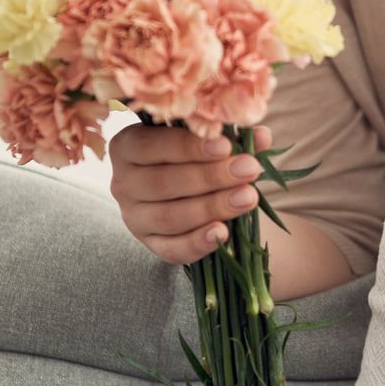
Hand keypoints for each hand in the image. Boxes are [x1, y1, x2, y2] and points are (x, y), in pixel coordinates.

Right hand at [107, 122, 272, 262]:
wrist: (195, 189)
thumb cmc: (197, 153)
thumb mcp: (209, 139)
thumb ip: (232, 136)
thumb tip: (261, 136)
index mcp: (128, 145)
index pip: (154, 146)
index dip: (190, 147)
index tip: (226, 146)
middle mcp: (123, 182)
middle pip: (164, 182)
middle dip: (210, 177)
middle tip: (248, 170)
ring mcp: (134, 217)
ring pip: (169, 216)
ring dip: (211, 207)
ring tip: (247, 197)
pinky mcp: (150, 244)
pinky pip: (171, 249)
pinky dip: (197, 243)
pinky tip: (222, 233)